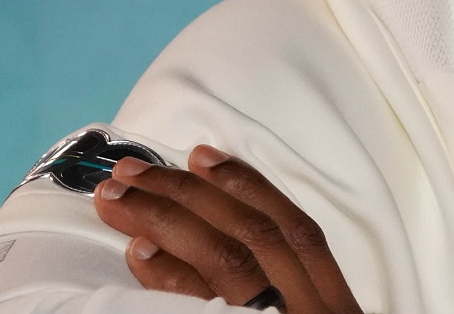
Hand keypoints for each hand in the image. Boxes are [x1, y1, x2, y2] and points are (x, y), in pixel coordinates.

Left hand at [92, 144, 363, 313]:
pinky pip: (208, 312)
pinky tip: (138, 255)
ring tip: (118, 200)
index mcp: (334, 306)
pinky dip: (171, 277)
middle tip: (129, 171)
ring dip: (167, 222)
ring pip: (229, 262)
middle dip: (189, 195)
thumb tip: (197, 251)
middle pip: (254, 237)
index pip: (296, 230)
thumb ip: (281, 295)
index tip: (201, 154)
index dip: (250, 187)